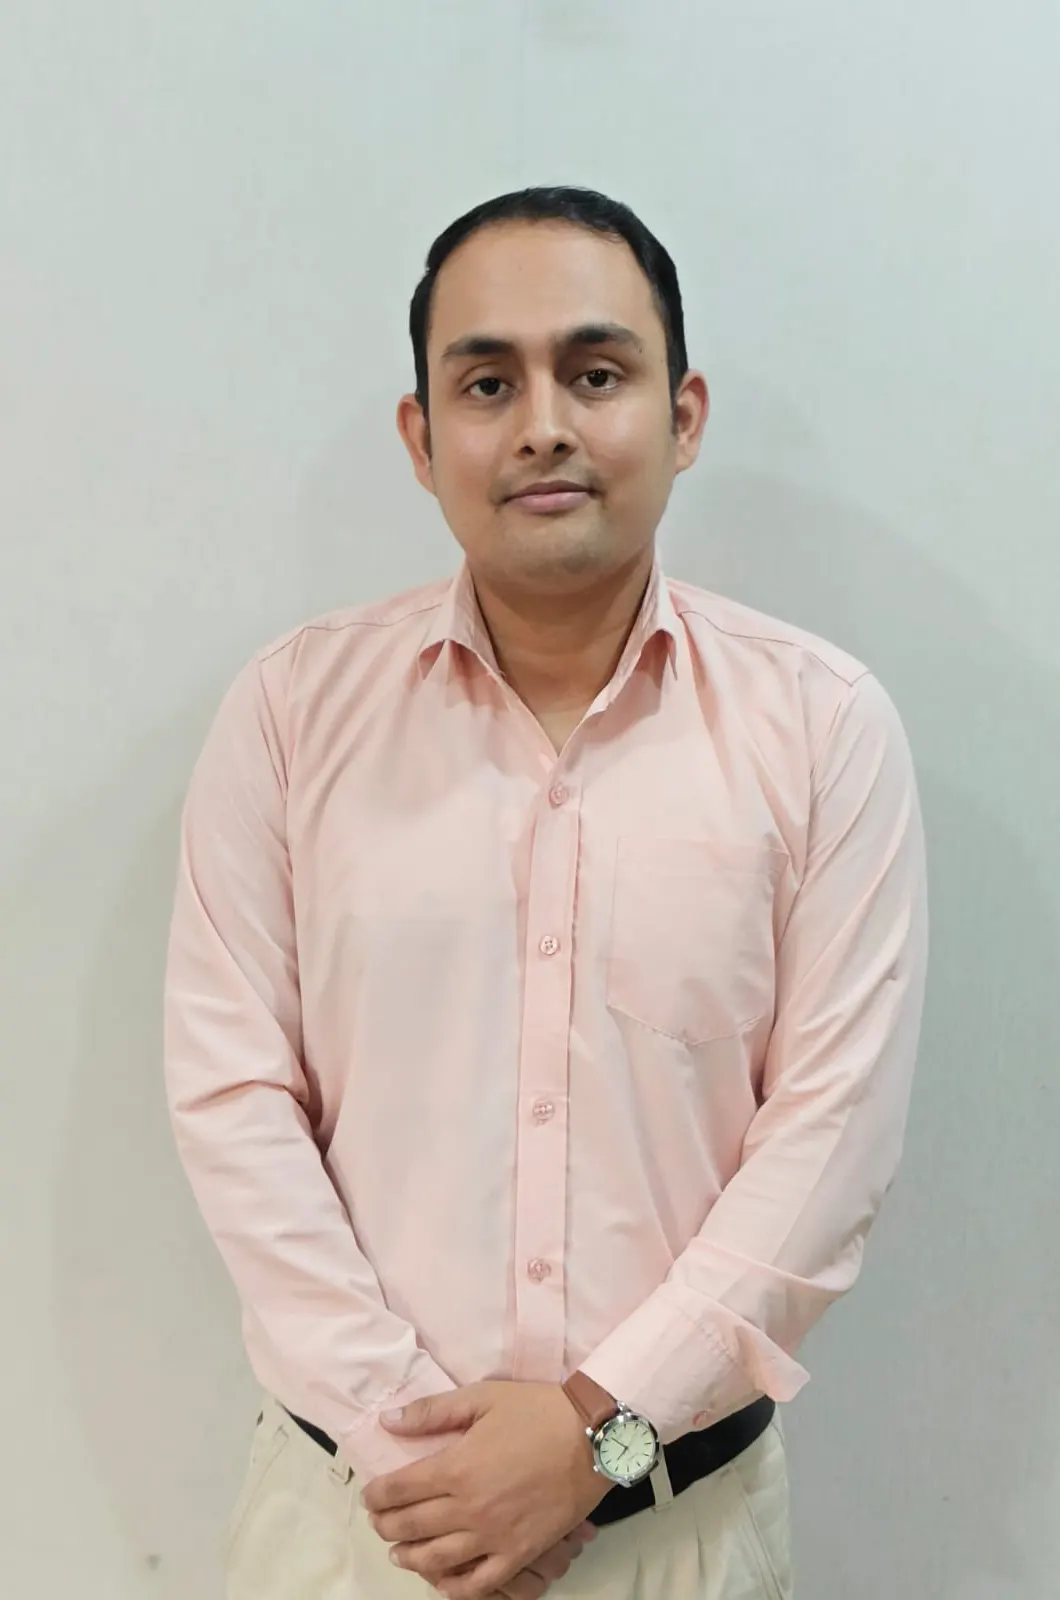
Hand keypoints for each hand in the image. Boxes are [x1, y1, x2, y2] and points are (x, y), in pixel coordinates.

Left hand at [361, 1380, 609, 1598]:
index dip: (377, 1495)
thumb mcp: (483, 1397)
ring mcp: (494, 1536)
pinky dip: (456, 1588)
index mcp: (457, 1467)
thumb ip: (432, 1411)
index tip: (370, 1496)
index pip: (400, 1489)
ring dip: (411, 1559)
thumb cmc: (537, 1411)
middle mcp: (469, 1507)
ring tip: (400, 1556)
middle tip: (379, 1524)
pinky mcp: (519, 1553)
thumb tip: (387, 1421)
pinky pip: (480, 1584)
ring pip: (438, 1560)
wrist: (592, 1437)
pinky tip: (444, 1583)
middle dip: (387, 1527)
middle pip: (412, 1527)